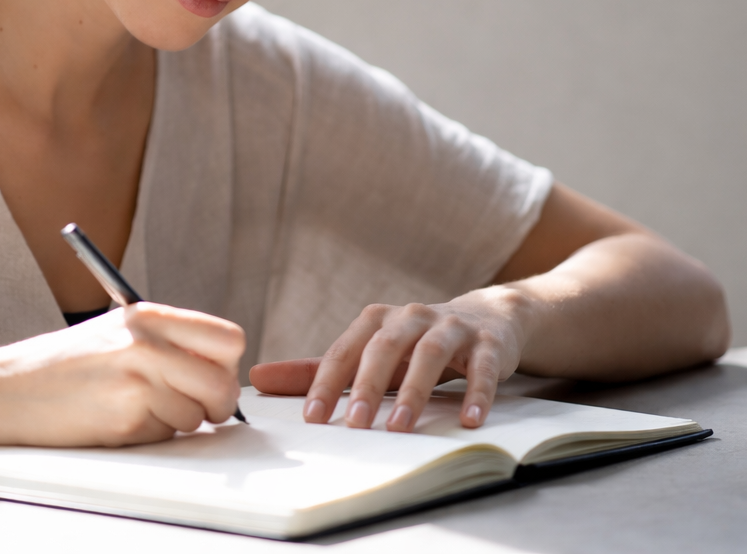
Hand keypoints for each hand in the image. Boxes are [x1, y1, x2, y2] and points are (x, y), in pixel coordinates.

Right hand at [0, 303, 244, 446]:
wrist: (6, 390)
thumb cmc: (62, 365)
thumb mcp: (117, 331)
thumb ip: (168, 342)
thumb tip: (221, 371)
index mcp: (149, 315)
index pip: (228, 339)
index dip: (226, 366)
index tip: (212, 378)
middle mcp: (147, 343)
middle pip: (222, 383)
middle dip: (217, 405)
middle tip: (199, 410)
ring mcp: (138, 380)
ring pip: (196, 416)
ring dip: (176, 423)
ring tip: (137, 410)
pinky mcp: (125, 417)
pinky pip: (164, 436)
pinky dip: (148, 436)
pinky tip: (117, 421)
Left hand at [251, 288, 528, 432]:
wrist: (488, 318)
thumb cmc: (415, 343)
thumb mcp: (369, 352)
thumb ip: (317, 369)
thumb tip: (257, 378)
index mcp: (377, 320)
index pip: (345, 351)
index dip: (327, 383)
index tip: (313, 419)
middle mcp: (411, 317)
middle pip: (384, 348)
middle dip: (368, 386)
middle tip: (356, 426)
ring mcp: (451, 327)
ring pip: (430, 354)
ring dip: (415, 391)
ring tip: (401, 428)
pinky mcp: (487, 344)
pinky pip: (481, 368)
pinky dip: (476, 393)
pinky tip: (468, 421)